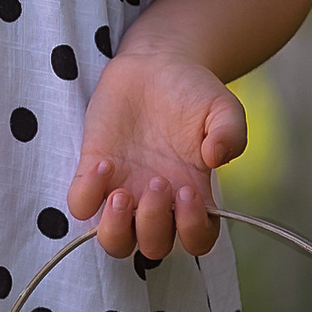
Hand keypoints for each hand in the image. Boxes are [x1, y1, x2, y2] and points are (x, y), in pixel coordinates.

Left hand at [65, 48, 245, 259]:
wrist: (156, 63)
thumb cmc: (193, 91)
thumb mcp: (223, 108)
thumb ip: (231, 133)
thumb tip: (217, 158)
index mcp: (192, 195)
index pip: (197, 240)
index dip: (193, 230)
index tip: (188, 191)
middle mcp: (157, 201)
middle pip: (152, 248)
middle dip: (153, 224)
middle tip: (157, 181)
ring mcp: (123, 189)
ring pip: (114, 242)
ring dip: (115, 229)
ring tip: (121, 193)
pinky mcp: (93, 172)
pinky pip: (80, 205)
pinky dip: (87, 195)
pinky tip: (104, 163)